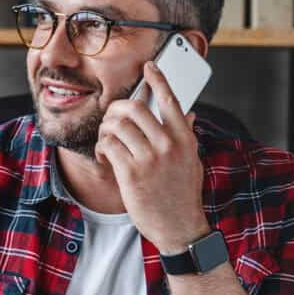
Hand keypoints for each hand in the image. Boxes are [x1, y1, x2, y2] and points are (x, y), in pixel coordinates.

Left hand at [95, 60, 209, 252]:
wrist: (179, 228)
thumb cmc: (183, 195)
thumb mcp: (192, 162)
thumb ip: (187, 137)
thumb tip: (188, 113)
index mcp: (185, 139)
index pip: (171, 99)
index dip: (158, 79)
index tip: (148, 67)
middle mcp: (168, 145)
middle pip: (135, 108)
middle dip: (117, 108)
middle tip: (112, 118)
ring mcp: (150, 159)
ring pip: (117, 125)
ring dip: (105, 129)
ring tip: (106, 140)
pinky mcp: (132, 174)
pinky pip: (109, 146)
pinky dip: (101, 147)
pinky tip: (104, 156)